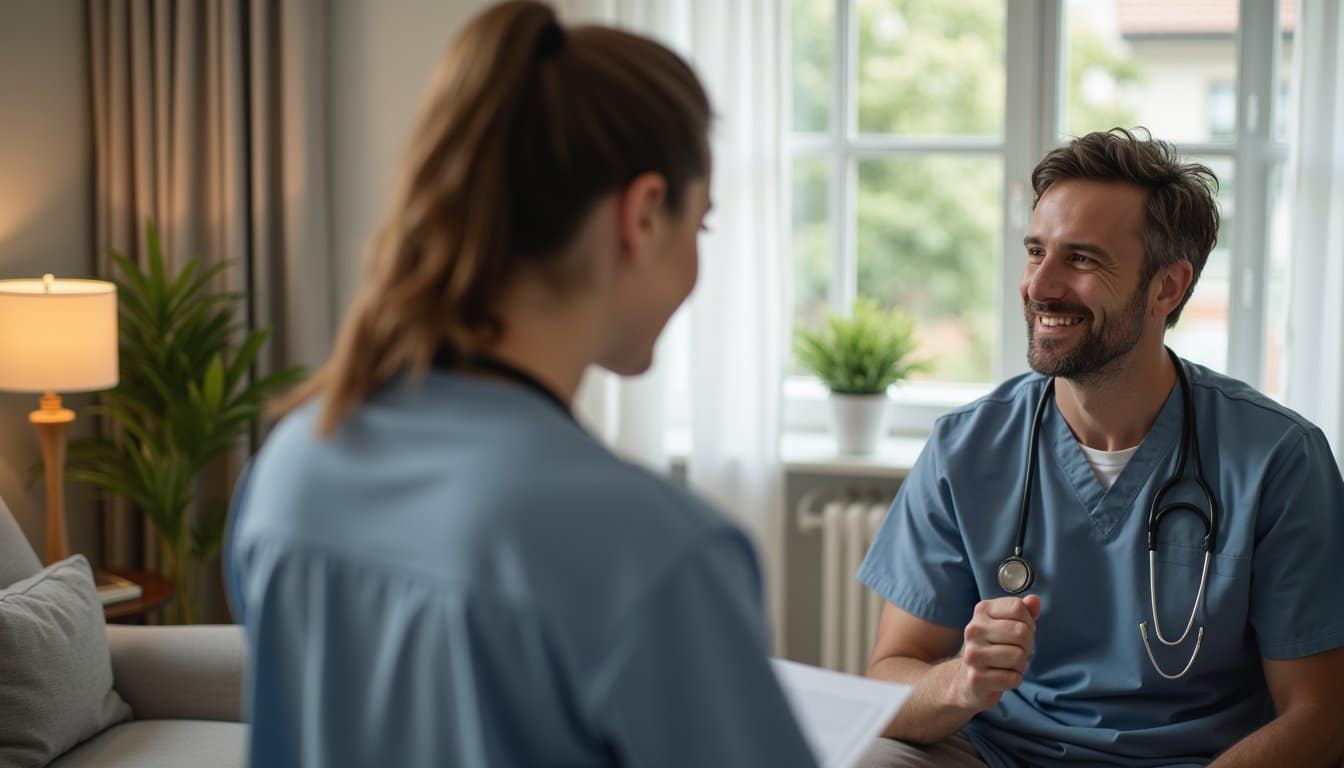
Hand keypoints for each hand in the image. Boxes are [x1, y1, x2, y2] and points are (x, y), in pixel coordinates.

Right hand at [949, 595, 1040, 712]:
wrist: (969, 677)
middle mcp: (973, 629)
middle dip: (1027, 645)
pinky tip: (1003, 676)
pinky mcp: (976, 678)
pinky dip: (1015, 679)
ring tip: (1009, 664)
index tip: (1019, 631)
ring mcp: (972, 654)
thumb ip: (1024, 611)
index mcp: (982, 610)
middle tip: (1017, 650)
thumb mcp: (1008, 624)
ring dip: (1021, 664)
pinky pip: (1013, 678)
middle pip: (1021, 631)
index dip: (1028, 621)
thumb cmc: (995, 646)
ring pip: (1018, 656)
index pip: (1017, 607)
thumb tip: (1034, 600)